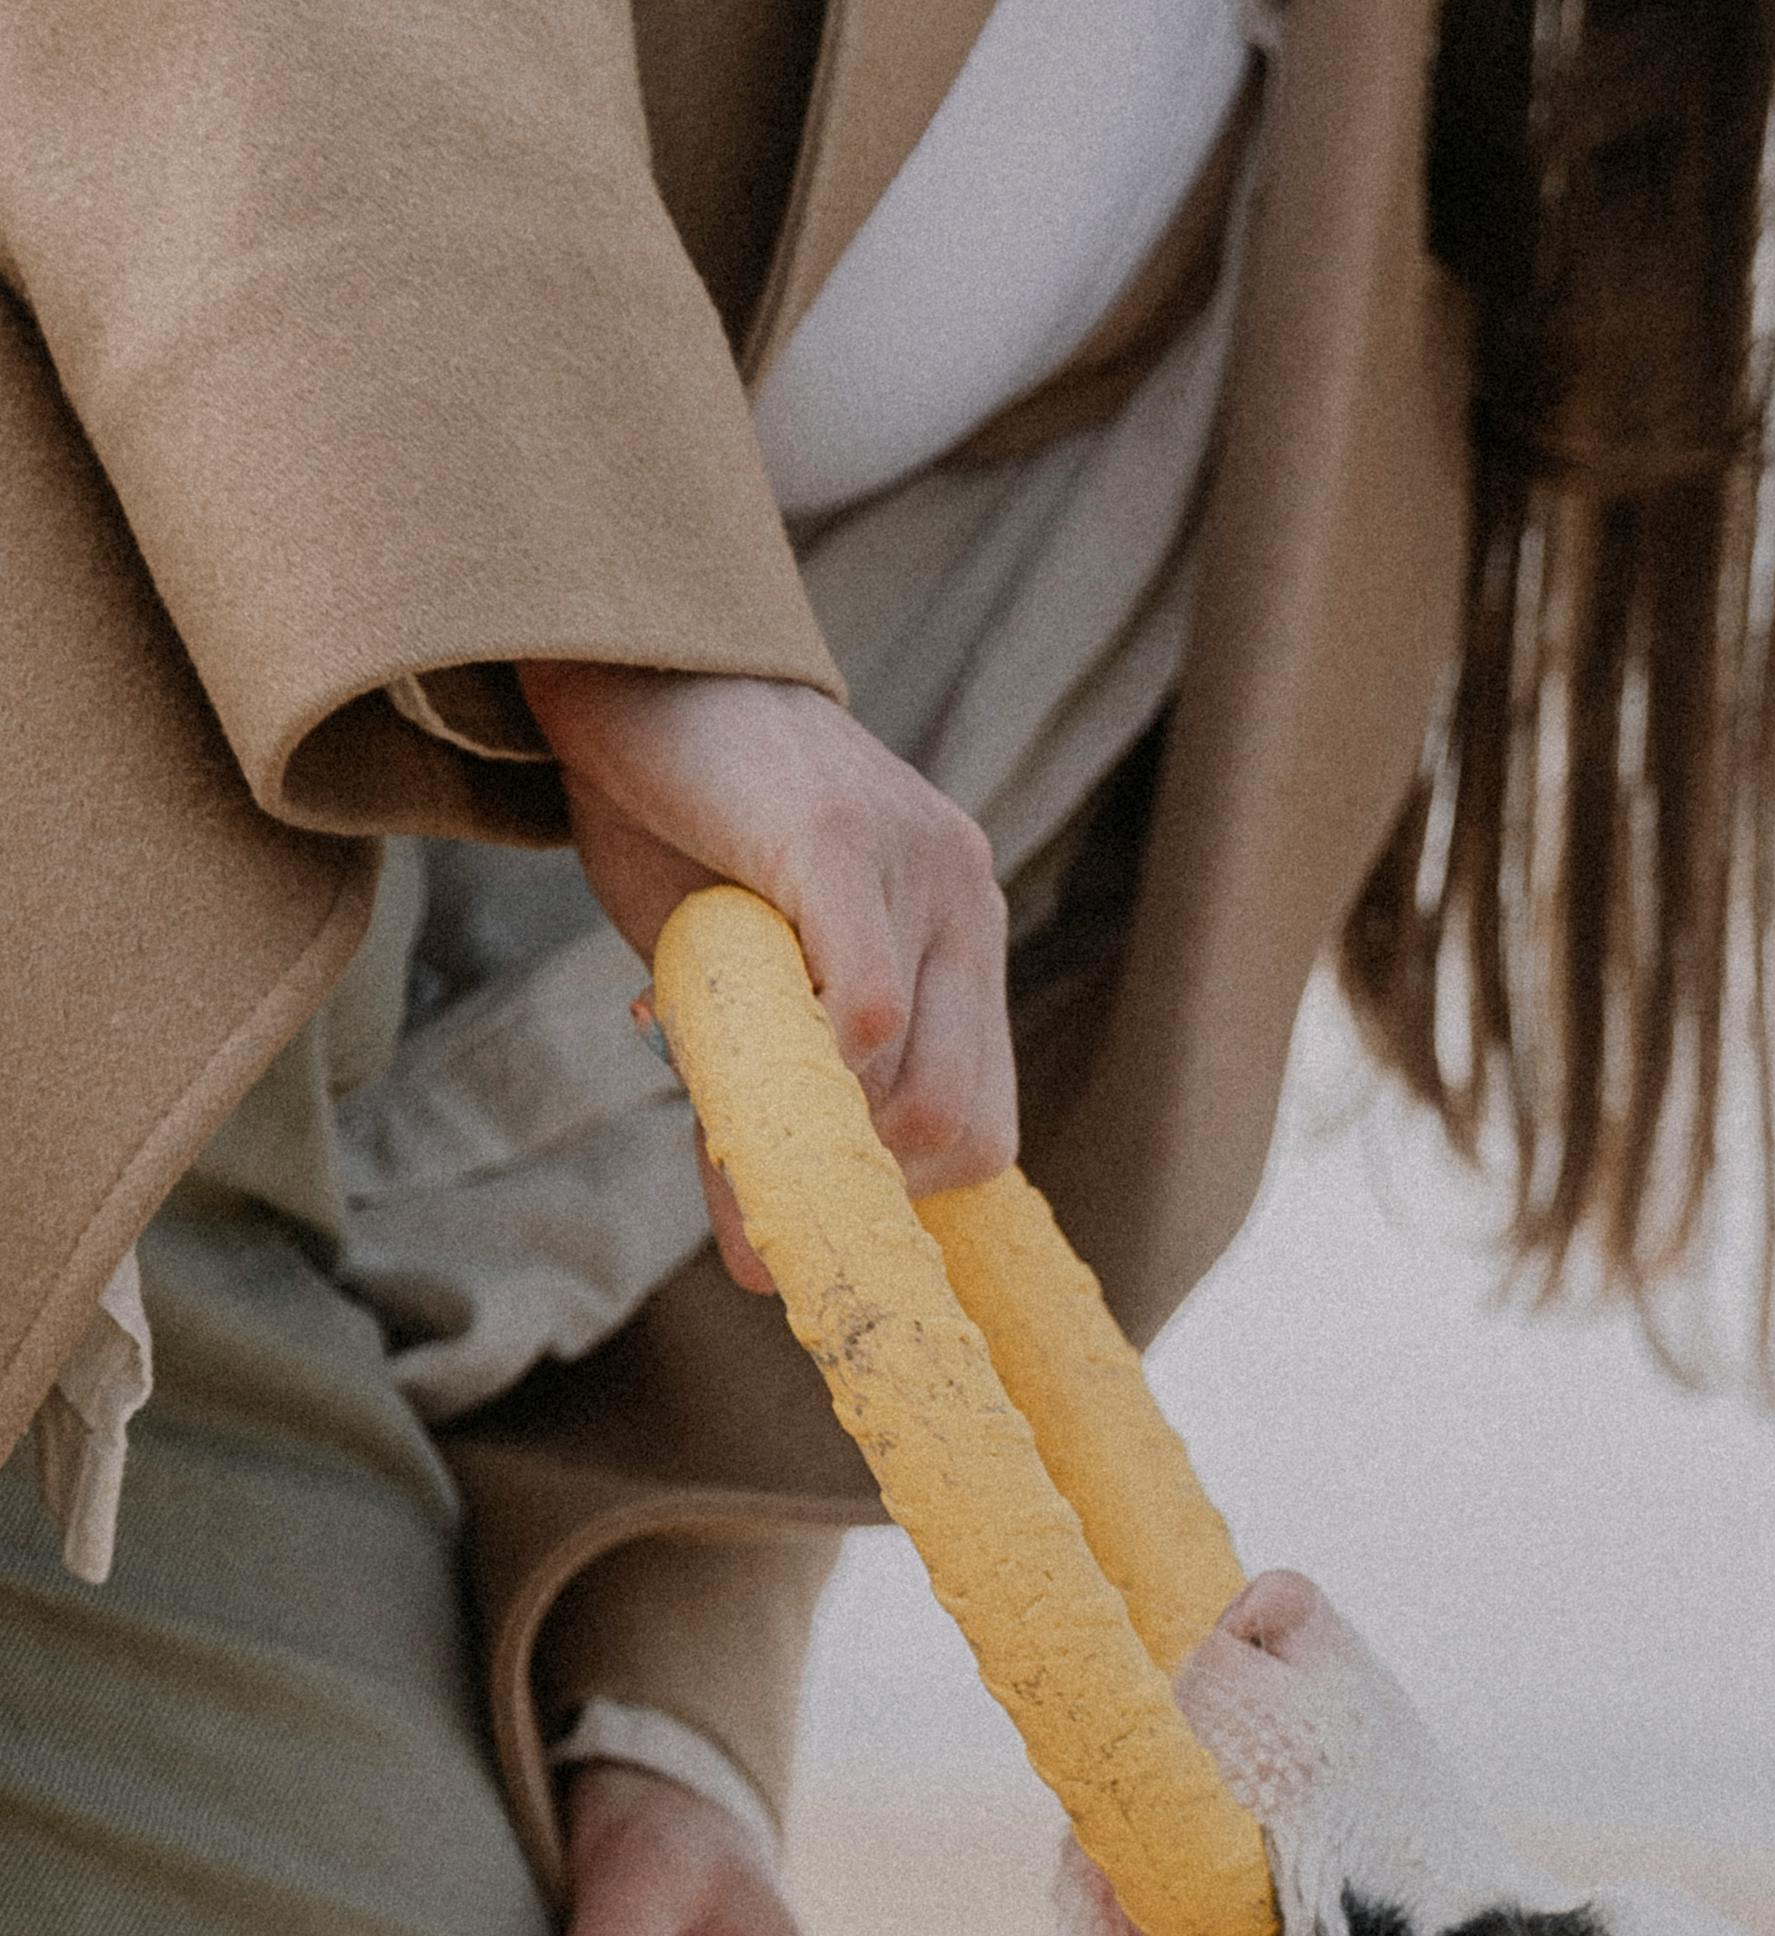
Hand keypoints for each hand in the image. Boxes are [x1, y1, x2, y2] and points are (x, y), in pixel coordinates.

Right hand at [518, 660, 1013, 1283]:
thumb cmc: (677, 828)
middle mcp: (966, 904)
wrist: (628, 672)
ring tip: (734, 1088)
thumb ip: (766, 1094)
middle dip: (861, 1181)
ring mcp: (923, 867)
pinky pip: (870, 1001)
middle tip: (765, 1159)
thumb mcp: (736, 983)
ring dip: (819, 1129)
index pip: (985, 1128)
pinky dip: (819, 1057)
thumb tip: (757, 1263)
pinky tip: (757, 1041)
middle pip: (962, 1129)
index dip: (902, 1193)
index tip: (814, 1197)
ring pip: (916, 1085)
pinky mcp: (848, 837)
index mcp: (959, 944)